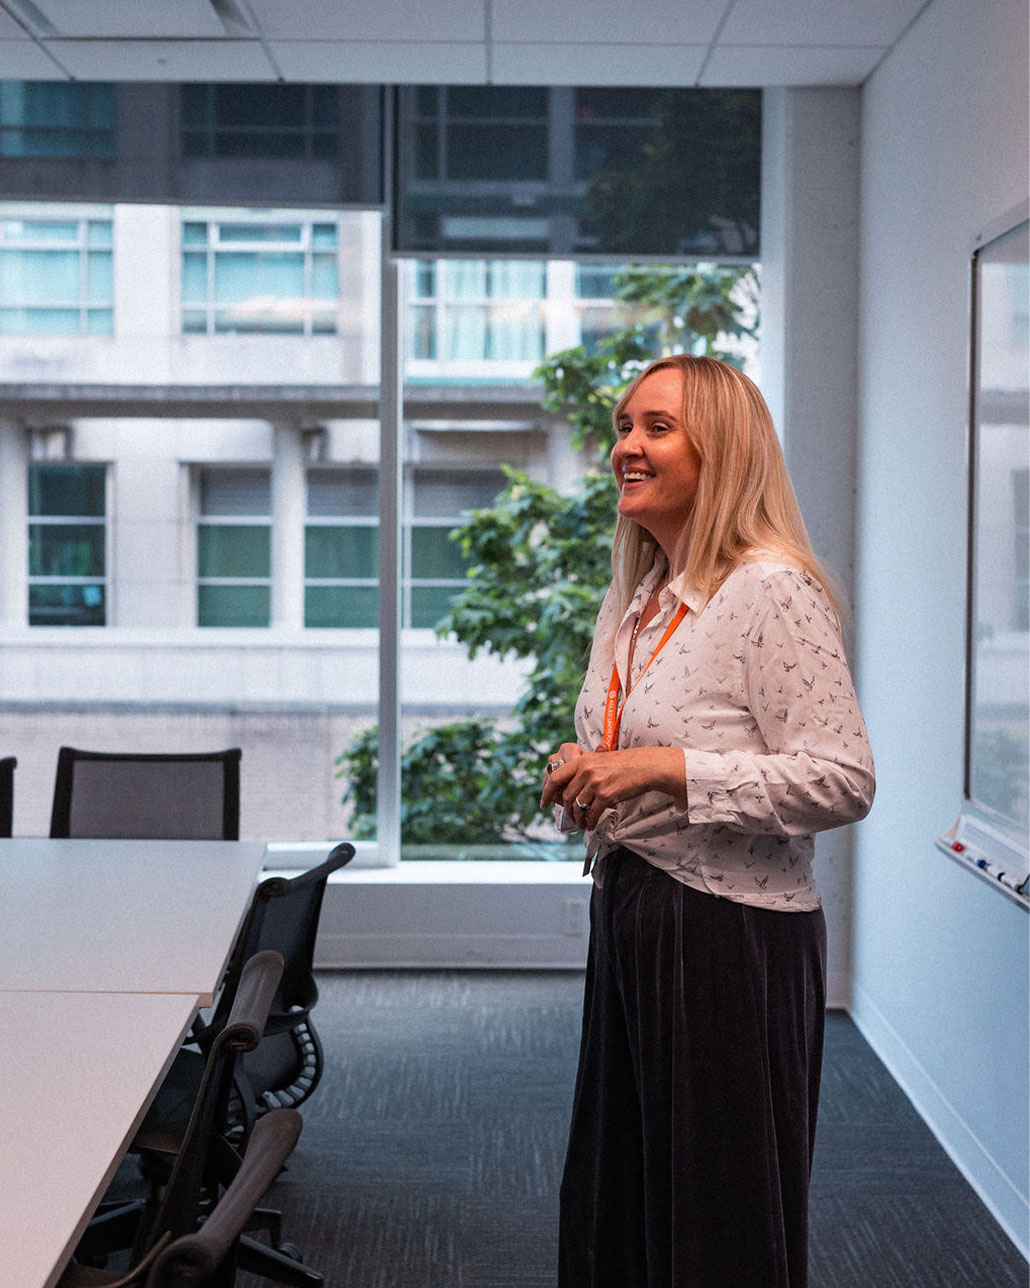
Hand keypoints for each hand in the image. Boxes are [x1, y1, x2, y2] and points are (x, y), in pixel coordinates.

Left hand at [547, 744, 687, 832]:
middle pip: (566, 796)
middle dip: (567, 812)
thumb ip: (584, 769)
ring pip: (577, 807)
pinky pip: (591, 813)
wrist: (646, 766)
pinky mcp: (606, 794)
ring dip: (578, 819)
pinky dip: (590, 822)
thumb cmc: (624, 764)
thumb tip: (570, 787)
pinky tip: (592, 824)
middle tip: (572, 819)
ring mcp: (595, 783)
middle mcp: (585, 771)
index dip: (546, 792)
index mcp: (581, 761)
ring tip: (583, 824)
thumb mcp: (600, 759)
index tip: (544, 803)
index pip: (555, 777)